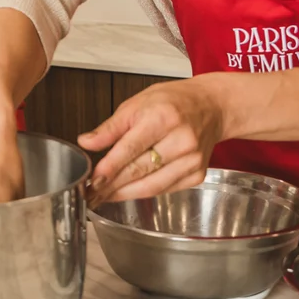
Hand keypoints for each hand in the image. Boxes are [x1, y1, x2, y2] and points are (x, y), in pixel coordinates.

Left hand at [78, 77, 223, 205]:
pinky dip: (144, 192)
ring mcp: (192, 160)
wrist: (212, 106)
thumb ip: (111, 127)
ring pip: (152, 186)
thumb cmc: (173, 101)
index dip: (110, 167)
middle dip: (112, 185)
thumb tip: (86, 142)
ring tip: (104, 196)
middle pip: (140, 170)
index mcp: (163, 117)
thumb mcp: (137, 103)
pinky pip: (165, 189)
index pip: (131, 148)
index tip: (92, 180)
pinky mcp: (197, 174)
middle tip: (91, 194)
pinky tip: (128, 192)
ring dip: (125, 194)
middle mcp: (181, 140)